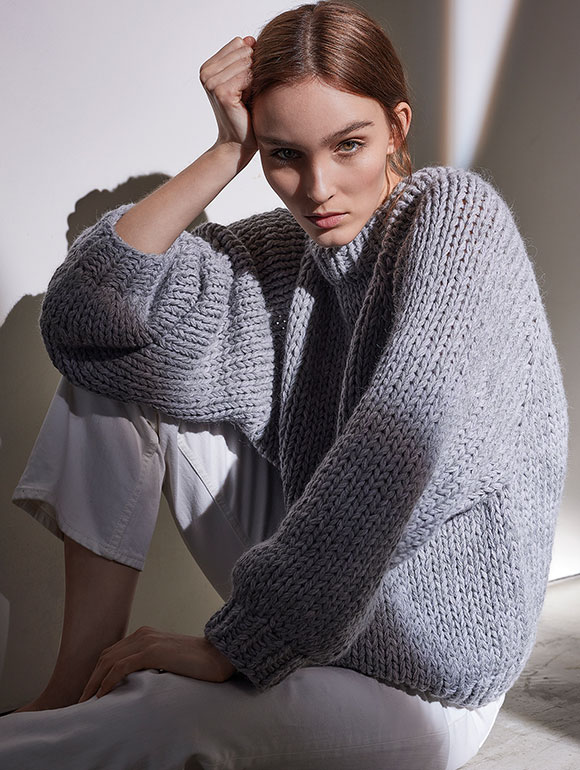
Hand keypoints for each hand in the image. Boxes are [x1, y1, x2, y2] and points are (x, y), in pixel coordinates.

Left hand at [78, 626, 235, 702]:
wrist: (218, 656)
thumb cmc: (197, 663)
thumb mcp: (168, 660)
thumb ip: (150, 664)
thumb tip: (133, 683)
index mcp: (146, 635)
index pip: (113, 653)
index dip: (97, 673)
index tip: (90, 692)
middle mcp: (143, 634)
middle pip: (106, 656)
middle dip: (90, 679)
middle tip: (81, 700)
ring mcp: (147, 641)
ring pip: (109, 661)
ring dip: (94, 682)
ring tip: (86, 701)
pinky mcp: (153, 651)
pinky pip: (121, 666)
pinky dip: (108, 681)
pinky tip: (102, 695)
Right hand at [199, 35, 257, 157]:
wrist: (239, 141)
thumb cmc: (245, 112)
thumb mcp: (245, 80)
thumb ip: (245, 57)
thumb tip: (249, 38)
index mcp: (208, 66)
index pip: (239, 44)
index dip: (249, 62)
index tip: (245, 84)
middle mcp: (206, 72)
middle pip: (244, 51)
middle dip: (253, 71)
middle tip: (247, 94)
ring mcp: (211, 82)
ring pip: (247, 63)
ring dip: (254, 81)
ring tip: (246, 99)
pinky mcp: (221, 92)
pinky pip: (248, 76)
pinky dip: (253, 89)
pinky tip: (246, 103)